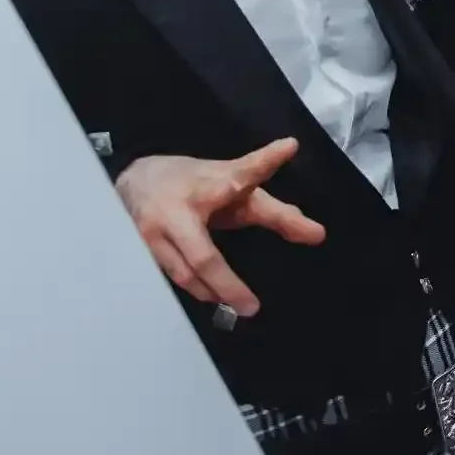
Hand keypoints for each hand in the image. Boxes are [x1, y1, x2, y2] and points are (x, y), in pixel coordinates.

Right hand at [113, 140, 325, 317]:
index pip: (242, 174)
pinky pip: (168, 277)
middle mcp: (179, 210)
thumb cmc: (196, 183)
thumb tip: (319, 236)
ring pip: (184, 273)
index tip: (289, 147)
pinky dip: (193, 290)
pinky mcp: (139, 250)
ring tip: (239, 306)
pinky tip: (210, 299)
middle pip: (203, 255)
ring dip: (212, 292)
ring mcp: (153, 234)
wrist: (134, 179)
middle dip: (227, 283)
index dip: (265, 162)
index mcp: (209, 185)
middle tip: (253, 306)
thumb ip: (277, 213)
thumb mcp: (236, 190)